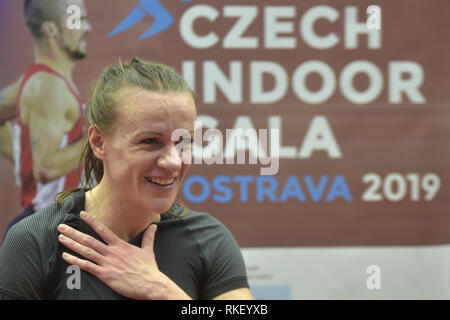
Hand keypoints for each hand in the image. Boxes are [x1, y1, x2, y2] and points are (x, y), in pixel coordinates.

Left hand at [57, 211, 190, 299]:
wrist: (150, 284)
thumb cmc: (149, 269)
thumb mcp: (148, 250)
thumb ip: (148, 237)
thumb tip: (154, 226)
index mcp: (121, 245)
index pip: (103, 230)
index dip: (91, 221)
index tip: (82, 214)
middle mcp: (112, 252)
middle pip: (89, 240)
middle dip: (74, 232)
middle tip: (61, 227)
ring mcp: (107, 263)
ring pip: (86, 251)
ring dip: (72, 244)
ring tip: (61, 238)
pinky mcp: (105, 275)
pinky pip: (87, 266)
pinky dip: (75, 261)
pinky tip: (66, 256)